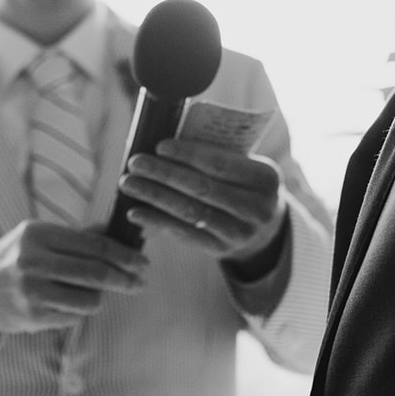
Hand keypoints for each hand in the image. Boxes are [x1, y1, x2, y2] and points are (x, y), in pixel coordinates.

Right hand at [0, 220, 148, 341]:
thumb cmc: (14, 259)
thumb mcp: (39, 238)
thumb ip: (77, 237)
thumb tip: (119, 232)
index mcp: (37, 234)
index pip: (95, 245)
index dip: (125, 255)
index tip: (143, 263)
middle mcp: (33, 261)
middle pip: (97, 273)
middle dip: (125, 279)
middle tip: (140, 283)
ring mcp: (32, 291)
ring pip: (90, 299)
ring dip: (100, 298)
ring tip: (95, 293)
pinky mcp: (33, 316)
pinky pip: (74, 316)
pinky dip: (80, 310)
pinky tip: (72, 303)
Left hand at [118, 138, 288, 272]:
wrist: (265, 230)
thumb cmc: (245, 185)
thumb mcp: (246, 167)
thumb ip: (218, 156)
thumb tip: (165, 146)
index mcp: (265, 178)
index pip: (221, 164)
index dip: (188, 154)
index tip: (159, 146)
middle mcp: (256, 208)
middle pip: (202, 188)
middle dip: (164, 174)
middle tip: (135, 163)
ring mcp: (239, 232)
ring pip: (190, 212)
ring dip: (154, 196)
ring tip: (128, 184)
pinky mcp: (220, 249)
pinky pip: (183, 234)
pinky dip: (156, 221)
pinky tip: (135, 212)